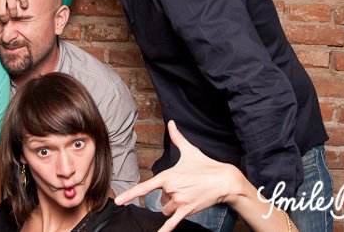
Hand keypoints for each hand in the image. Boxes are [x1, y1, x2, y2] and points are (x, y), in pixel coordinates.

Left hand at [115, 121, 241, 231]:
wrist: (224, 180)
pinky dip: (166, 229)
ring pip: (167, 210)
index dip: (130, 194)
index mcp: (167, 176)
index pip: (145, 187)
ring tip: (188, 196)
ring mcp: (179, 201)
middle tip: (185, 188)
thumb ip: (177, 138)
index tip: (118, 201)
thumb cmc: (206, 165)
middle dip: (169, 197)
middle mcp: (171, 189)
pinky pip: (173, 222)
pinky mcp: (188, 210)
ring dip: (173, 207)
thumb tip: (171, 123)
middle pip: (161, 199)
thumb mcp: (189, 150)